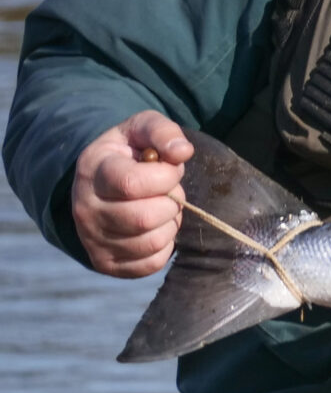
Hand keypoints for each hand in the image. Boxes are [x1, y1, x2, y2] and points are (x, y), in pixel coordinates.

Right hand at [71, 113, 192, 277]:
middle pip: (144, 218)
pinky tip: (156, 228)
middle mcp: (86, 210)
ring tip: (161, 208)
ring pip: (152, 242)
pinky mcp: (106, 263)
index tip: (170, 169)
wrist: (100, 182)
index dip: (165, 177)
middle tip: (167, 192)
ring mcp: (93, 240)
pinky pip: (151, 263)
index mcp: (93, 172)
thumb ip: (163, 132)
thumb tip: (182, 153)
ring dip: (170, 224)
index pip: (131, 184)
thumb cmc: (128, 153)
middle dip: (171, 202)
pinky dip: (165, 246)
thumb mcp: (141, 129)